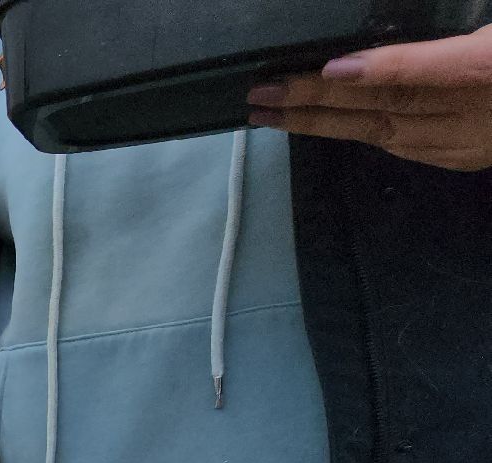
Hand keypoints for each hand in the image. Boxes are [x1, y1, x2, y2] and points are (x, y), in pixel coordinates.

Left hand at [247, 25, 491, 171]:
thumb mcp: (490, 38)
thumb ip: (443, 48)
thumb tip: (373, 55)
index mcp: (485, 71)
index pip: (421, 72)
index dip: (376, 71)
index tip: (329, 67)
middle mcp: (474, 113)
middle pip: (384, 107)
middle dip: (316, 102)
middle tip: (261, 95)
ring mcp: (469, 141)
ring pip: (383, 132)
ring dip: (322, 124)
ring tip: (272, 113)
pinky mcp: (467, 156)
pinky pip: (404, 147)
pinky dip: (363, 135)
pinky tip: (329, 128)